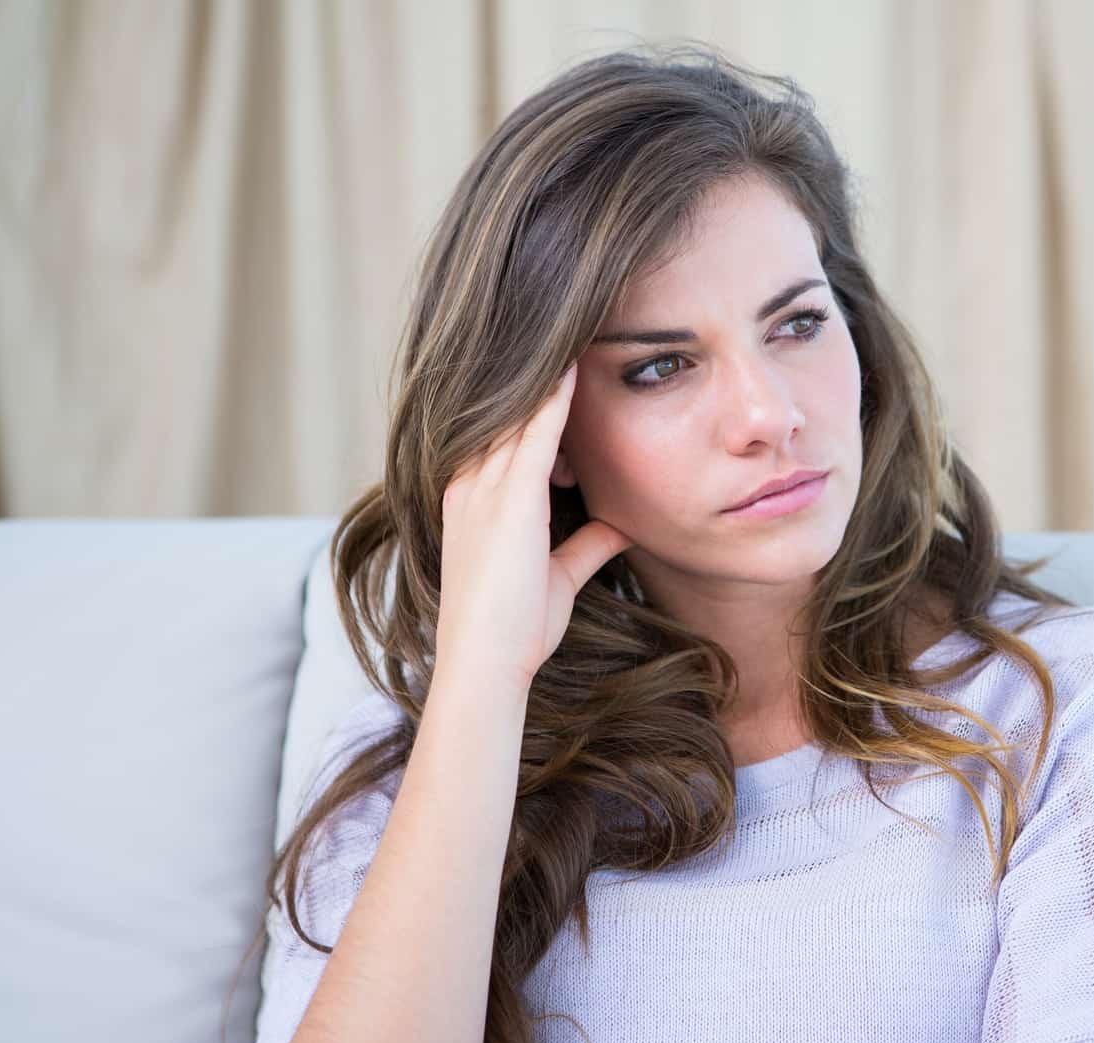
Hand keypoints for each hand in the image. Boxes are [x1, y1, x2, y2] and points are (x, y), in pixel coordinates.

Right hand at [434, 363, 632, 696]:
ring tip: (574, 334)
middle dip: (538, 377)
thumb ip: (587, 543)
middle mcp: (471, 484)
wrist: (486, 661)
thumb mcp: (559, 574)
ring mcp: (485, 488)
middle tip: (570, 330)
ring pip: (518, 415)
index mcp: (473, 499)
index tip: (564, 367)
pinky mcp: (508, 498)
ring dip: (547, 377)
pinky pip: (533, 434)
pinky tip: (573, 369)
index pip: (505, 435)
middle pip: (508, 413)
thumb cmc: (515, 627)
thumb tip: (622, 522)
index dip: (533, 401)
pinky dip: (553, 400)